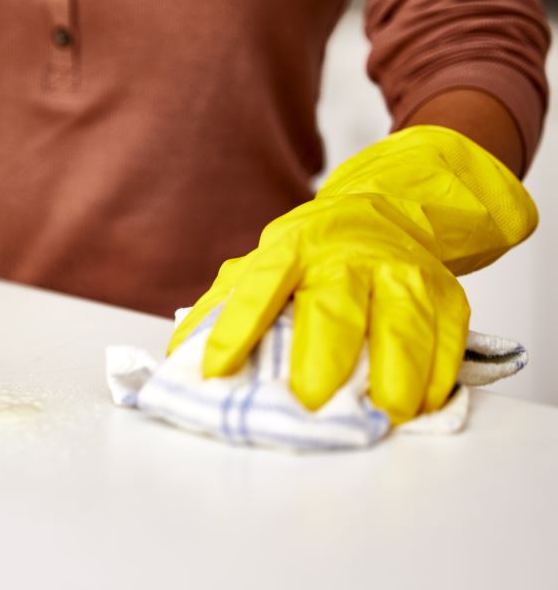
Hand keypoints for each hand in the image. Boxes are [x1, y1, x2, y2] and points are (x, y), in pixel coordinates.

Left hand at [166, 125, 537, 423]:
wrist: (392, 209)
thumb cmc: (316, 253)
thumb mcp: (264, 263)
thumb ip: (224, 306)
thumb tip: (179, 359)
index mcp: (292, 249)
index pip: (259, 287)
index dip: (234, 329)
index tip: (215, 371)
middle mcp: (347, 259)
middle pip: (334, 309)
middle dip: (323, 358)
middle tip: (310, 402)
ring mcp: (401, 274)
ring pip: (400, 327)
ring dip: (393, 376)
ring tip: (380, 416)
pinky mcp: (446, 295)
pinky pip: (445, 341)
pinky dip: (434, 379)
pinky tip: (418, 405)